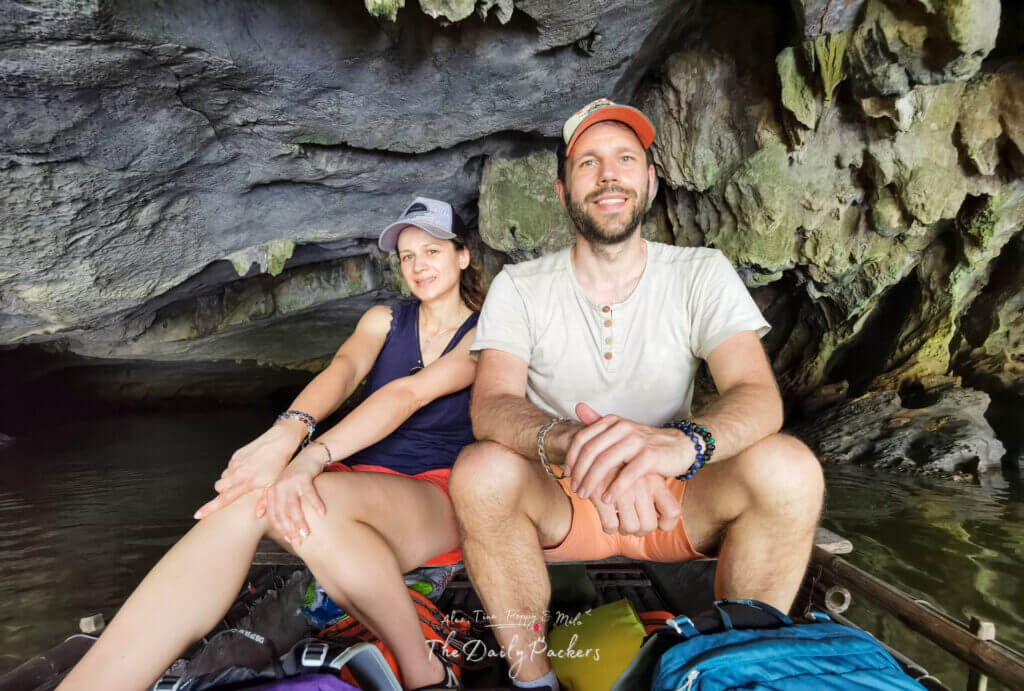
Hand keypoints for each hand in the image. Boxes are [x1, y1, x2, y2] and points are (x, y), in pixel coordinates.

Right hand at [193, 421, 303, 519]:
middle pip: (218, 488)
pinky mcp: (236, 455)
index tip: (198, 514)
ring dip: (229, 481)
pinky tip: (248, 468)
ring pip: (223, 477)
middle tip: (238, 491)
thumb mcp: (274, 485)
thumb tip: (258, 514)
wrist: (279, 441)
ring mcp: (235, 463)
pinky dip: (234, 470)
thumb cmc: (279, 464)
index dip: (209, 508)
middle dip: (223, 492)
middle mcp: (237, 472)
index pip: (223, 498)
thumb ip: (264, 501)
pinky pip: (229, 467)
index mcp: (246, 482)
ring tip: (246, 479)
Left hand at [256, 452, 326, 544]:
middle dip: (290, 529)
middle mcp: (278, 487)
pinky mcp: (303, 477)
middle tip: (299, 541)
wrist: (308, 457)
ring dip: (300, 521)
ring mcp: (290, 482)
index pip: (274, 515)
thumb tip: (258, 515)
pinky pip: (310, 493)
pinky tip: (321, 513)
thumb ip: (267, 500)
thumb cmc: (295, 475)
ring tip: (307, 532)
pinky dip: (316, 504)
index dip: (281, 529)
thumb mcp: (279, 487)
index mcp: (272, 492)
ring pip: (294, 506)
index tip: (290, 539)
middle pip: (283, 513)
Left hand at [566, 402, 693, 503]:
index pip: (582, 438)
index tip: (567, 474)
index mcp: (612, 422)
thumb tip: (578, 406)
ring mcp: (636, 440)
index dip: (571, 457)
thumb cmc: (646, 444)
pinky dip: (614, 489)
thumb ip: (599, 422)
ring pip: (606, 462)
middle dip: (580, 472)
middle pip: (591, 451)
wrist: (680, 446)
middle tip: (575, 489)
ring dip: (592, 482)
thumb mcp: (621, 432)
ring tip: (586, 496)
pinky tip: (607, 500)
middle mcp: (622, 428)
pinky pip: (627, 474)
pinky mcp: (650, 455)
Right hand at [588, 473, 680, 535]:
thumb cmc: (619, 467)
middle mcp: (642, 485)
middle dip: (639, 530)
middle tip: (630, 523)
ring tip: (617, 519)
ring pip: (631, 527)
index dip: (668, 524)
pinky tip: (605, 517)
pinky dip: (608, 527)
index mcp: (655, 481)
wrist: (592, 450)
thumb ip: (654, 493)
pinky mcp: (602, 495)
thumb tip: (663, 522)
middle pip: (649, 525)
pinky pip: (611, 525)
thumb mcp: (642, 474)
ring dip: (623, 529)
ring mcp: (623, 490)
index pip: (673, 511)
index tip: (659, 524)